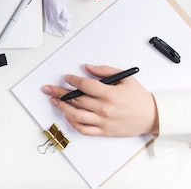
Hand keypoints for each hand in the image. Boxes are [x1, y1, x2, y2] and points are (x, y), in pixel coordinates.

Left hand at [43, 64, 158, 136]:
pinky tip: (67, 116)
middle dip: (59, 92)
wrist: (153, 117)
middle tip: (48, 88)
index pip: (84, 86)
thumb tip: (87, 67)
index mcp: (110, 94)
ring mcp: (103, 122)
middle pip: (76, 100)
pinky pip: (84, 129)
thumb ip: (105, 71)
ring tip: (53, 100)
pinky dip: (73, 123)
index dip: (72, 80)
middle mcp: (105, 109)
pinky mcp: (104, 132)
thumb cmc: (139, 98)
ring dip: (61, 107)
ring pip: (76, 115)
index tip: (66, 77)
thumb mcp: (125, 78)